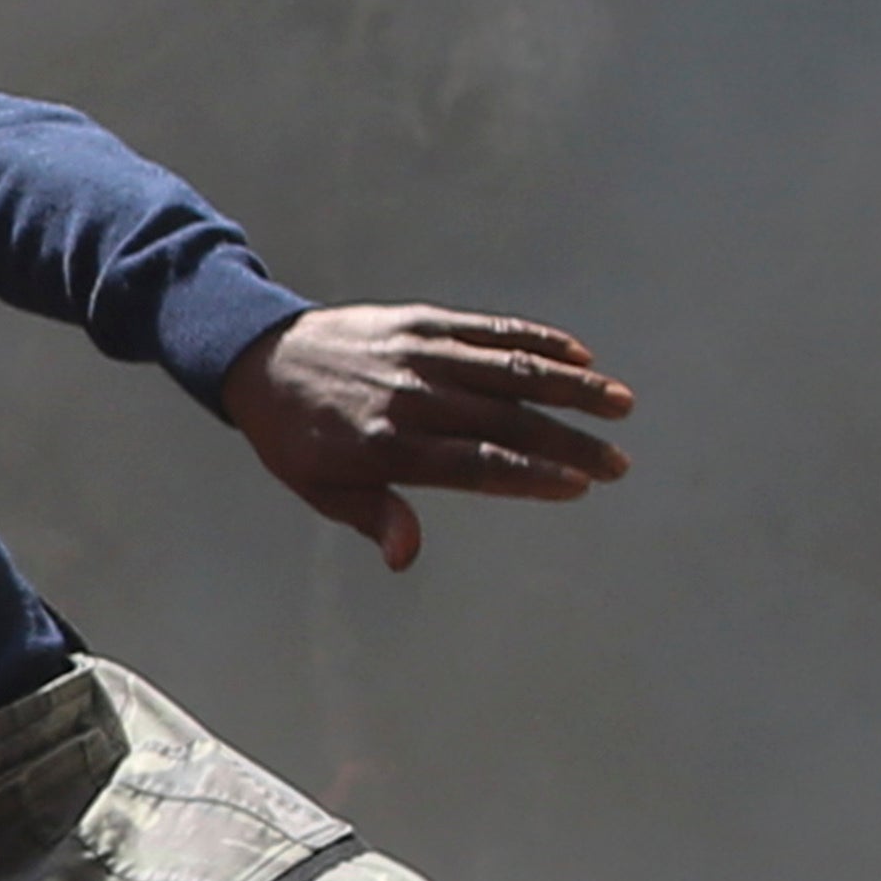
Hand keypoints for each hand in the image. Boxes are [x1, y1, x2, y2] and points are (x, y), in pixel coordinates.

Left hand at [223, 304, 636, 569]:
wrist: (260, 358)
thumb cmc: (296, 437)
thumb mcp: (321, 488)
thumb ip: (374, 516)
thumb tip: (406, 558)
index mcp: (387, 445)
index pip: (476, 464)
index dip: (531, 475)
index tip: (578, 486)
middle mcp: (412, 396)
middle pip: (507, 421)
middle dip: (570, 442)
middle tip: (620, 463)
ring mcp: (422, 353)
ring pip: (511, 370)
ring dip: (571, 386)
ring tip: (621, 404)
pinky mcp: (425, 322)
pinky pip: (490, 331)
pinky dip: (536, 340)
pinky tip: (579, 354)